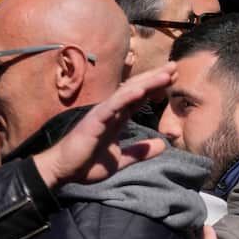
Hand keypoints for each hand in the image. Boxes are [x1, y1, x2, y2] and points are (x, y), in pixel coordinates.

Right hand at [32, 64, 173, 187]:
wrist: (62, 172)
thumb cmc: (86, 164)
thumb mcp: (120, 160)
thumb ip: (139, 152)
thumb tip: (163, 145)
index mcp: (117, 118)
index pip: (140, 97)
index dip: (156, 87)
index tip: (174, 78)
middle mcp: (111, 111)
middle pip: (137, 89)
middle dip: (156, 77)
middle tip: (175, 66)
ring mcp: (102, 114)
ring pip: (128, 93)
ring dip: (148, 82)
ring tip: (167, 74)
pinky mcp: (94, 121)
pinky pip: (113, 106)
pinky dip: (127, 97)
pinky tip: (142, 91)